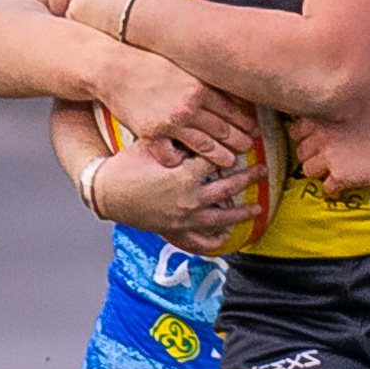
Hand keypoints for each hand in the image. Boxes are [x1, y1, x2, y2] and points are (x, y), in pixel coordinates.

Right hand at [93, 141, 263, 254]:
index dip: (231, 152)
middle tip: (262, 171)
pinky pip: (201, 241)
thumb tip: (199, 127)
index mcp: (185, 175)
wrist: (106, 193)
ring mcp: (185, 219)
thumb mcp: (152, 144)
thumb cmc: (126, 164)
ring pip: (223, 217)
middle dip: (249, 178)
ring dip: (243, 212)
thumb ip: (177, 138)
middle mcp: (190, 199)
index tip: (245, 146)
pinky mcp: (176, 232)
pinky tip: (226, 233)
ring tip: (258, 207)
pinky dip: (216, 239)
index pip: (217, 161)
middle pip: (229, 187)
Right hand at [104, 53, 255, 169]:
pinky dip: (179, 163)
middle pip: (222, 130)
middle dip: (238, 141)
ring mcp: (170, 123)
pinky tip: (187, 166)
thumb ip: (206, 81)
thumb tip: (233, 89)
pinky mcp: (151, 134)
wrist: (113, 68)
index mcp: (199, 88)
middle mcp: (188, 107)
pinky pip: (170, 156)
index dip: (246, 122)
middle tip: (248, 149)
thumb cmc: (148, 64)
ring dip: (219, 156)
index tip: (255, 130)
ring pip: (203, 146)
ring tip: (230, 162)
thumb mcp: (183, 66)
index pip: (231, 110)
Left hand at [290, 96, 369, 194]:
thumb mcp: (360, 101)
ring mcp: (328, 155)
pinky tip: (351, 179)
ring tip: (342, 167)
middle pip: (301, 152)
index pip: (295, 130)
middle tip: (335, 156)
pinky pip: (327, 187)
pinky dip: (337, 186)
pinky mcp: (339, 175)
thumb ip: (336, 105)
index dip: (309, 137)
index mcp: (323, 113)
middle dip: (314, 155)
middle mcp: (321, 133)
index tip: (323, 140)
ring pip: (308, 171)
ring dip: (322, 172)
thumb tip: (323, 105)